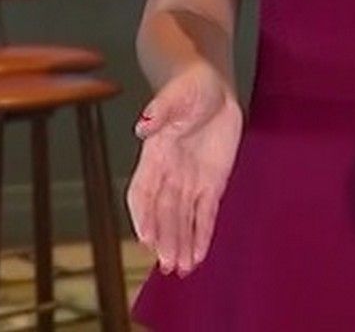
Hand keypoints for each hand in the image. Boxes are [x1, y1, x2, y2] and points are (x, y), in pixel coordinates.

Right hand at [126, 62, 243, 276]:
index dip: (143, 215)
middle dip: (165, 238)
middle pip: (163, 213)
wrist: (212, 86)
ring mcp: (190, 181)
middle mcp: (169, 174)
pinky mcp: (212, 183)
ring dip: (180, 244)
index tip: (145, 237)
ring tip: (180, 269)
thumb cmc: (189, 87)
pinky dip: (201, 235)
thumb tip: (142, 125)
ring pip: (182, 220)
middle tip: (167, 264)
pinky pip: (205, 214)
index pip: (142, 192)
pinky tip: (197, 257)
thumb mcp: (176, 94)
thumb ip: (161, 110)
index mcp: (154, 155)